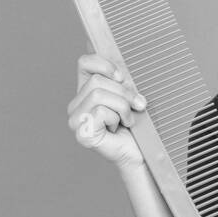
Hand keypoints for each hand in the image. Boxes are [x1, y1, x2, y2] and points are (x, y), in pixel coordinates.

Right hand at [67, 49, 147, 169]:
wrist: (141, 153)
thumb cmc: (137, 125)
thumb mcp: (130, 96)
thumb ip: (122, 81)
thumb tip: (122, 70)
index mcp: (86, 91)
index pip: (84, 63)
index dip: (104, 64)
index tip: (122, 76)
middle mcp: (76, 104)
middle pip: (96, 81)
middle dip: (123, 92)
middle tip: (138, 105)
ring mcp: (76, 120)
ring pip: (98, 94)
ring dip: (122, 106)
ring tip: (128, 119)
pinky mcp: (81, 133)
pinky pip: (100, 111)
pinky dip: (117, 118)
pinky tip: (118, 129)